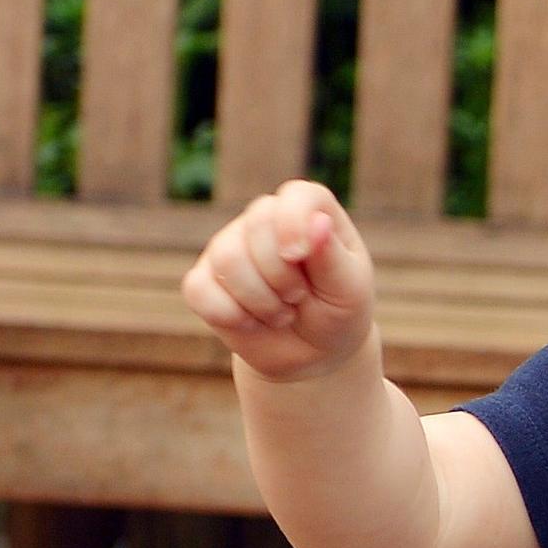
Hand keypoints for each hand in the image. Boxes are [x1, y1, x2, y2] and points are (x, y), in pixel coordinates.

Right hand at [181, 179, 377, 381]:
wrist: (312, 351)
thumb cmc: (338, 312)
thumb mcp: (348, 289)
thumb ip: (333, 257)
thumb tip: (318, 222)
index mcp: (310, 211)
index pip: (296, 196)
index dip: (294, 223)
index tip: (299, 257)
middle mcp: (265, 219)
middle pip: (256, 226)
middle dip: (282, 276)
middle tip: (299, 298)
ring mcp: (229, 246)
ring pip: (227, 258)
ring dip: (260, 300)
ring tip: (282, 313)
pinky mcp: (203, 279)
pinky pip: (199, 290)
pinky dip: (230, 316)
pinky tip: (252, 322)